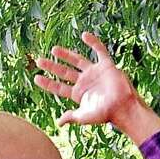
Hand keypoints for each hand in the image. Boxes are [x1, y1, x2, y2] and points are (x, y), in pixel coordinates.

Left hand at [34, 31, 159, 144]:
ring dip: (66, 55)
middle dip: (52, 66)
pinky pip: (99, 51)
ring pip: (77, 60)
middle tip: (39, 61)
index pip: (59, 87)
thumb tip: (58, 123)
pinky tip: (84, 35)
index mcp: (78, 94)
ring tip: (53, 50)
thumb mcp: (84, 116)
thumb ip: (71, 117)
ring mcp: (94, 73)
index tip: (36, 78)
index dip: (48, 83)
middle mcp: (84, 82)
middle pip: (64, 72)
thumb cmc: (105, 114)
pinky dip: (93, 42)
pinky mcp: (106, 65)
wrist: (123, 107)